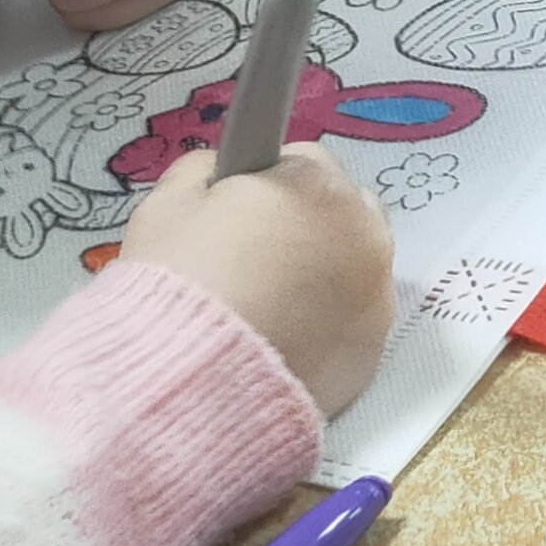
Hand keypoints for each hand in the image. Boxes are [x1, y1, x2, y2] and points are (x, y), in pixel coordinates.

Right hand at [118, 144, 398, 413]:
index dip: (263, 186)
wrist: (192, 383)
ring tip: (266, 308)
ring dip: (322, 275)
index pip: (301, 162)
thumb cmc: (179, 283)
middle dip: (303, 225)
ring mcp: (377, 296)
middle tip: (251, 262)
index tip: (235, 216)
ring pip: (352, 268)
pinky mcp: (374, 351)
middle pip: (339, 211)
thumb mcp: (167, 205)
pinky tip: (283, 343)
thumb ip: (203, 172)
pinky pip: (352, 322)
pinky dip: (327, 326)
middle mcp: (365, 233)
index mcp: (319, 186)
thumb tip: (222, 171)